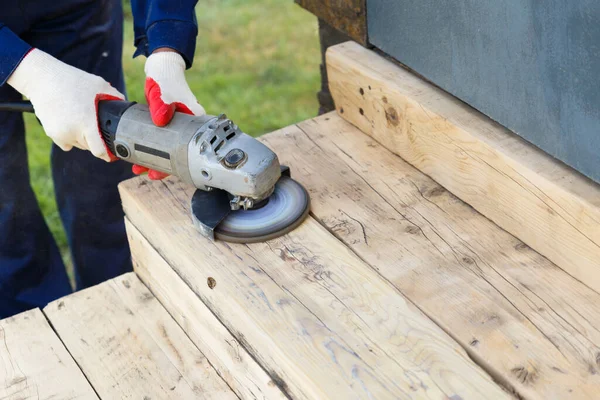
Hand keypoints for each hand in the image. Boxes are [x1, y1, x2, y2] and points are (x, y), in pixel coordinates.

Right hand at [7, 49, 124, 161]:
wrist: (42, 78)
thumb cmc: (72, 80)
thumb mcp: (98, 84)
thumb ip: (115, 97)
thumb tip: (126, 106)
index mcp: (86, 123)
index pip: (99, 151)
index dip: (107, 154)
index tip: (112, 153)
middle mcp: (72, 132)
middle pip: (90, 147)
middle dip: (95, 140)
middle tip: (95, 124)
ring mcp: (60, 134)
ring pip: (78, 145)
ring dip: (82, 138)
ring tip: (81, 118)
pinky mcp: (51, 133)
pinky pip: (66, 143)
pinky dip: (70, 137)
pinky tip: (70, 122)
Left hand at [132, 49, 204, 179]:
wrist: (162, 64)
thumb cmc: (166, 77)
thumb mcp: (162, 91)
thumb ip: (162, 105)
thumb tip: (161, 121)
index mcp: (194, 122)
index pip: (189, 150)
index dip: (177, 166)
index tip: (163, 173)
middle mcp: (189, 127)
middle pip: (178, 154)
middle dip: (162, 167)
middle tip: (147, 174)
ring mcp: (178, 125)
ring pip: (168, 149)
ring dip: (154, 159)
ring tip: (138, 168)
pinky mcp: (168, 123)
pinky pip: (162, 141)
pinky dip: (150, 148)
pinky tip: (138, 154)